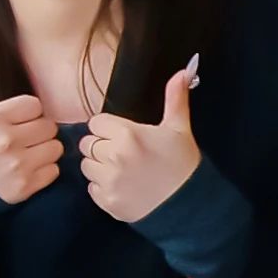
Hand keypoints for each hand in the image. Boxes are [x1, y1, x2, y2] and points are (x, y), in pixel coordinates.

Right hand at [0, 39, 61, 207]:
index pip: (34, 105)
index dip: (27, 111)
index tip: (16, 119)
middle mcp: (8, 141)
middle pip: (48, 126)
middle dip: (38, 130)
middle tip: (23, 136)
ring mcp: (18, 165)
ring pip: (55, 148)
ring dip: (44, 150)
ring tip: (26, 152)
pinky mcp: (26, 186)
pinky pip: (54, 171)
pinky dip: (44, 170)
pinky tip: (26, 169)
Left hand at [81, 58, 204, 227]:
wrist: (191, 206)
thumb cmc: (184, 165)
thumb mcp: (179, 129)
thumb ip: (175, 99)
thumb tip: (182, 71)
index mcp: (128, 134)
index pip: (96, 123)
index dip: (108, 129)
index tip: (122, 137)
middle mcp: (114, 156)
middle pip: (88, 143)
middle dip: (101, 147)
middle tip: (123, 154)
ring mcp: (109, 180)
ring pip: (86, 165)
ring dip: (99, 167)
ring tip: (122, 171)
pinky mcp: (107, 201)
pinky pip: (91, 188)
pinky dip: (102, 187)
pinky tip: (123, 187)